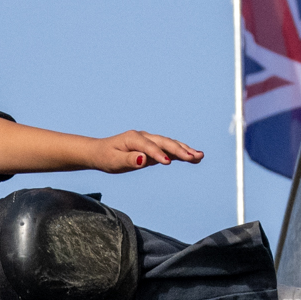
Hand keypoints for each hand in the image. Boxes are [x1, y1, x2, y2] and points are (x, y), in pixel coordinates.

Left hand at [88, 131, 203, 172]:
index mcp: (134, 138)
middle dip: (180, 150)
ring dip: (185, 150)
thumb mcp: (114, 161)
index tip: (168, 162)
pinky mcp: (152, 148)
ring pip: (170, 144)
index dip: (158, 155)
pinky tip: (193, 157)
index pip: (149, 147)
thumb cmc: (106, 157)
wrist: (100, 152)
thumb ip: (129, 160)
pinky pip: (168, 149)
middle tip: (195, 157)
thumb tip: (143, 159)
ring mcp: (150, 141)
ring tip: (200, 156)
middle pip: (165, 143)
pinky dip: (180, 153)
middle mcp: (144, 137)